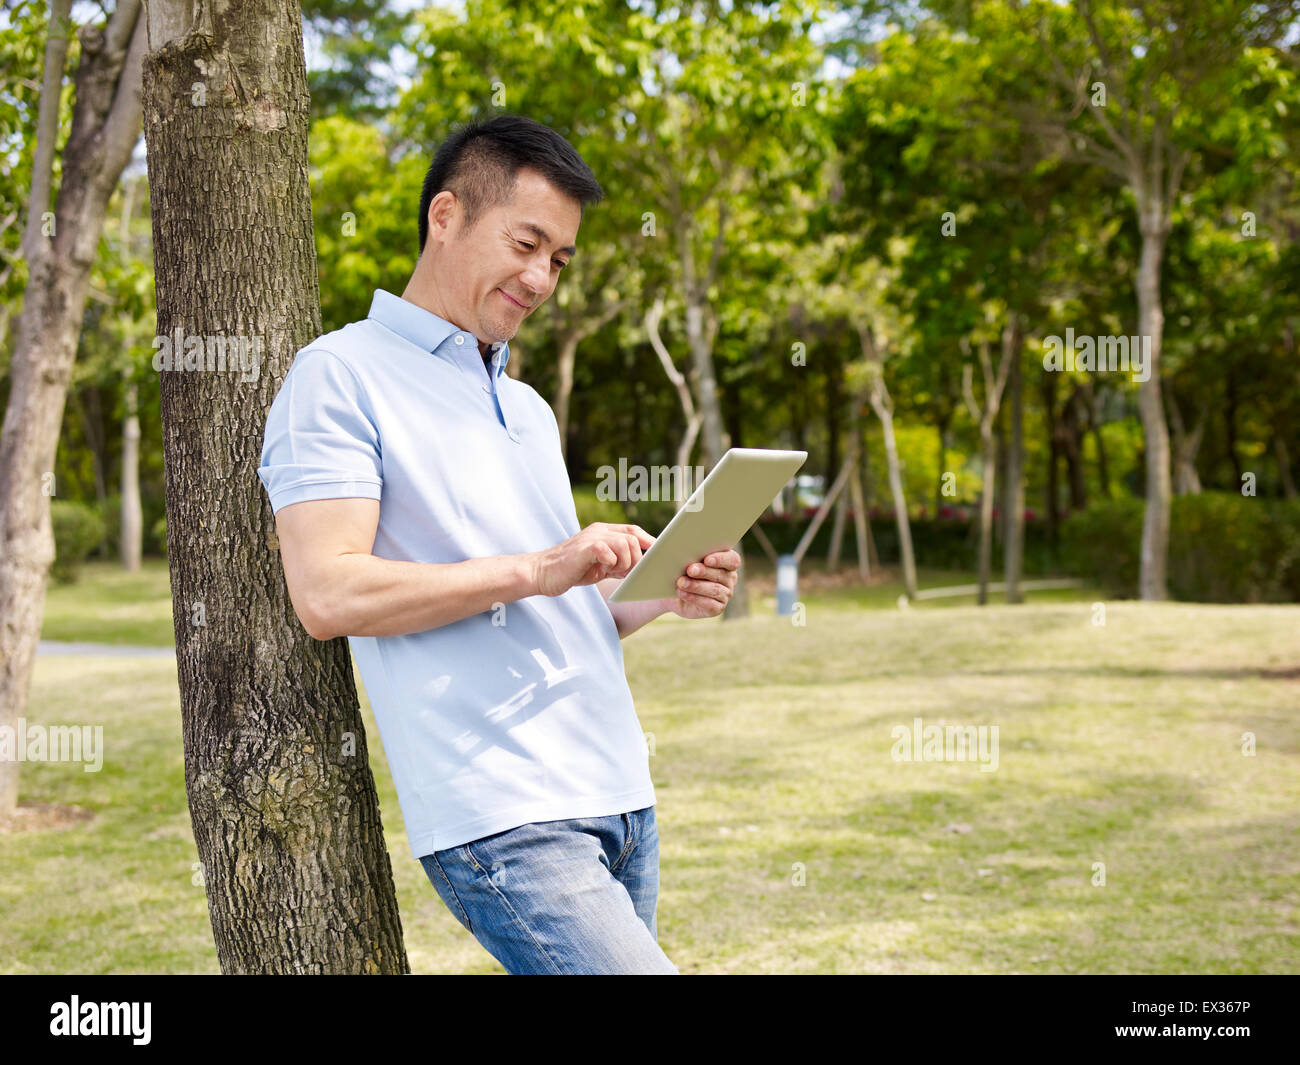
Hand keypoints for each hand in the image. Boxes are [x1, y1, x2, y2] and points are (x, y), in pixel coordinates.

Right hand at [530, 523, 654, 596]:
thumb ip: (618, 563)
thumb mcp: (599, 566)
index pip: (632, 530)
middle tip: (624, 572)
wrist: (543, 573)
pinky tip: (602, 570)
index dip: (648, 540)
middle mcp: (599, 531)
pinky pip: (609, 552)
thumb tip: (638, 569)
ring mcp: (591, 537)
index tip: (658, 553)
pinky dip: (611, 563)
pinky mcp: (585, 548)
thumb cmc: (572, 570)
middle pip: (632, 538)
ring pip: (624, 544)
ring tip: (611, 571)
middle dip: (635, 558)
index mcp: (603, 532)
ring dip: (624, 562)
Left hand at [662, 548, 739, 618]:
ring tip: (680, 582)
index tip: (706, 558)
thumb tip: (678, 541)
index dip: (721, 558)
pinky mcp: (716, 608)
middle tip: (689, 569)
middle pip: (721, 574)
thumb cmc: (676, 568)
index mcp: (726, 561)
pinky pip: (709, 604)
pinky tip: (682, 593)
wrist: (668, 590)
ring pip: (714, 589)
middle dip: (704, 571)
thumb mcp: (678, 555)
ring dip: (697, 585)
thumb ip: (683, 547)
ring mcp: (724, 594)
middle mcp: (728, 578)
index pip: (732, 559)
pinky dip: (695, 598)